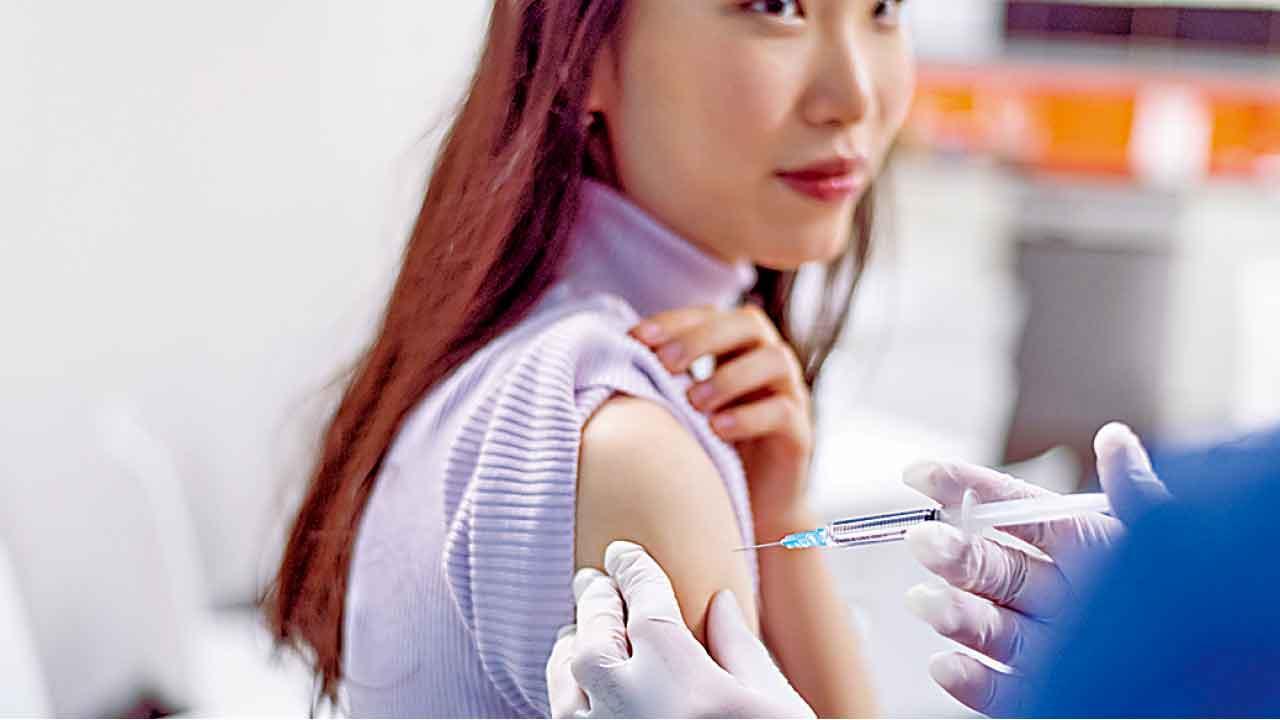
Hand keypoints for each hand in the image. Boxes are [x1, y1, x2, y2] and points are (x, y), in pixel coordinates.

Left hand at [546, 541, 813, 718]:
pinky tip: (580, 687)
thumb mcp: (773, 704)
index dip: (632, 568)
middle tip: (596, 579)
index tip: (624, 552)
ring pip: (566, 672)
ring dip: (573, 643)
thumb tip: (719, 602)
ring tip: (581, 629)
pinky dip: (566, 690)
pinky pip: (562, 715)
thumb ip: (739, 648)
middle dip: (597, 598)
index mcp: (675, 668)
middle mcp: (626, 696)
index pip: (643, 596)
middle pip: (595, 628)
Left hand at [630, 304, 813, 533]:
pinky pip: (783, 411)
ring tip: (693, 402)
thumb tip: (608, 356)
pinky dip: (748, 416)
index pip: (709, 314)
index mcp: (737, 347)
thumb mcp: (679, 410)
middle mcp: (768, 360)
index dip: (674, 321)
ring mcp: (790, 394)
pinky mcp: (800, 433)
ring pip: (774, 360)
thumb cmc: (706, 451)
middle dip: (703, 338)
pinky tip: (717, 429)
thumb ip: (660, 380)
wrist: (750, 509)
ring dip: (729, 376)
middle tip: (665, 364)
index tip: (636, 337)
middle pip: (747, 324)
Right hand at [901, 422, 1171, 715]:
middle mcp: (1055, 595)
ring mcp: (1045, 645)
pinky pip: (996, 688)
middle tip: (925, 541)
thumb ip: (1137, 495)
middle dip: (953, 553)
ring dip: (951, 612)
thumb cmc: (1198, 607)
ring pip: (986, 625)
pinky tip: (947, 663)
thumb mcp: (1169, 543)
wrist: (1221, 688)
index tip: (923, 474)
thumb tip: (1115, 439)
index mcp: (1081, 549)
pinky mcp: (1037, 693)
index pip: (1014, 511)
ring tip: (927, 602)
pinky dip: (967, 678)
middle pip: (992, 568)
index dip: (968, 489)